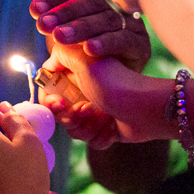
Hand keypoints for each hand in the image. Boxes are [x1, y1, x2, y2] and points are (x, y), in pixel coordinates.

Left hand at [30, 0, 150, 71]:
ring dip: (80, 28)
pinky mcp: (140, 45)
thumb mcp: (67, 17)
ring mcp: (132, 24)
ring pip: (105, 21)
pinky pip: (123, 40)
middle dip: (64, 13)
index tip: (34, 9)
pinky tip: (89, 49)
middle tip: (42, 25)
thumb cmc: (81, 44)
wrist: (101, 81)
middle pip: (92, 3)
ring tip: (60, 37)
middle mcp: (119, 4)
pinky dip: (105, 43)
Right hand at [41, 43, 168, 143]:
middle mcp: (83, 93)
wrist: (145, 106)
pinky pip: (92, 141)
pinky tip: (114, 125)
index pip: (48, 93)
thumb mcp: (82, 58)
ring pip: (75, 131)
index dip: (50, 101)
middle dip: (71, 116)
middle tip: (88, 108)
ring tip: (104, 115)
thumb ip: (60, 53)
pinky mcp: (106, 129)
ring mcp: (95, 112)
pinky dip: (102, 135)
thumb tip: (48, 61)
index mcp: (75, 75)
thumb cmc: (114, 81)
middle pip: (60, 115)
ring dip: (88, 126)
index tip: (60, 103)